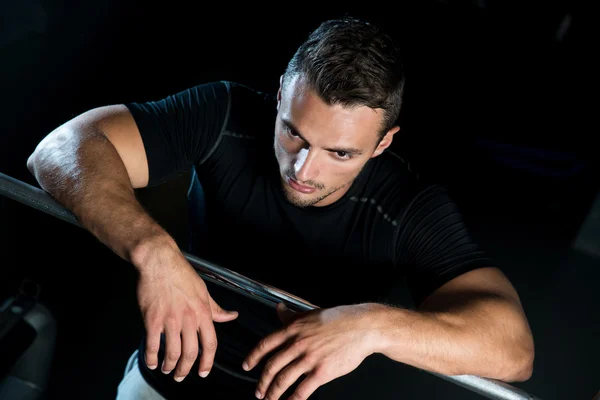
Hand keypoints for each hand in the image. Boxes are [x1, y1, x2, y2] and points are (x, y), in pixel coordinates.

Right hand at [136, 244, 237, 381]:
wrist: (159, 261)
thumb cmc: (182, 274)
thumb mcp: (204, 291)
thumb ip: (216, 308)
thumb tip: (232, 316)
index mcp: (203, 312)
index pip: (210, 343)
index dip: (208, 362)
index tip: (204, 372)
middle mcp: (188, 318)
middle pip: (190, 353)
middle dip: (185, 369)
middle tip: (181, 375)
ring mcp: (170, 319)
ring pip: (172, 353)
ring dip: (169, 366)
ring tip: (167, 369)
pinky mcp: (152, 319)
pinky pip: (152, 345)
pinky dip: (151, 358)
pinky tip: (152, 362)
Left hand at [243, 303, 378, 399]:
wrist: (362, 327)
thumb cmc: (339, 319)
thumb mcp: (310, 314)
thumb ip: (291, 315)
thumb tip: (279, 309)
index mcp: (293, 329)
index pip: (265, 345)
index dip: (252, 357)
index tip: (247, 366)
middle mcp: (297, 344)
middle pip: (271, 366)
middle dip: (262, 382)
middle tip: (258, 391)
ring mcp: (309, 359)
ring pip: (283, 380)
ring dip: (273, 393)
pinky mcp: (322, 372)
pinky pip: (302, 390)